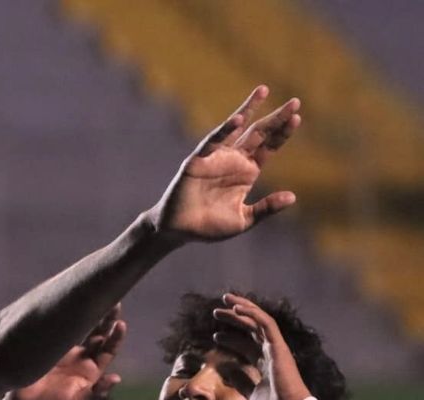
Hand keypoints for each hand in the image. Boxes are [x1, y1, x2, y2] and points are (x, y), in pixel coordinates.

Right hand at [8, 306, 124, 399]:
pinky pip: (59, 330)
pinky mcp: (50, 346)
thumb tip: (116, 378)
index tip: (121, 324)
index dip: (115, 337)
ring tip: (94, 297)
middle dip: (107, 319)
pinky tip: (68, 305)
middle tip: (114, 302)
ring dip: (88, 314)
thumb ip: (96, 392)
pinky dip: (64, 320)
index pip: (108, 350)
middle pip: (99, 334)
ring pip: (80, 328)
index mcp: (92, 370)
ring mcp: (66, 350)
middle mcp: (82, 357)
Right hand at [148, 86, 300, 243]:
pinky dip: (224, 130)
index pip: (269, 147)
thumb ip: (266, 208)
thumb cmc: (209, 226)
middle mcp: (234, 160)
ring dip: (250, 109)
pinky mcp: (198, 161)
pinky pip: (212, 142)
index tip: (298, 117)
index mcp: (247, 172)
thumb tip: (292, 198)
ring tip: (264, 91)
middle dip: (276, 117)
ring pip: (236, 128)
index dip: (283, 133)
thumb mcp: (244, 219)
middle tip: (295, 101)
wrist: (179, 231)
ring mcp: (216, 158)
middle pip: (259, 133)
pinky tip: (238, 120)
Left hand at [212, 293, 311, 399]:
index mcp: (266, 362)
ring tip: (224, 301)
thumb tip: (227, 372)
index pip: (247, 344)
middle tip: (216, 312)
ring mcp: (276, 348)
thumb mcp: (251, 393)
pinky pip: (266, 324)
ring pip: (258, 321)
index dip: (231, 338)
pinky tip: (237, 307)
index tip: (215, 336)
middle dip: (234, 318)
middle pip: (251, 328)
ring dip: (241, 309)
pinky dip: (252, 313)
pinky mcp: (279, 346)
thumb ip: (240, 381)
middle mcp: (271, 351)